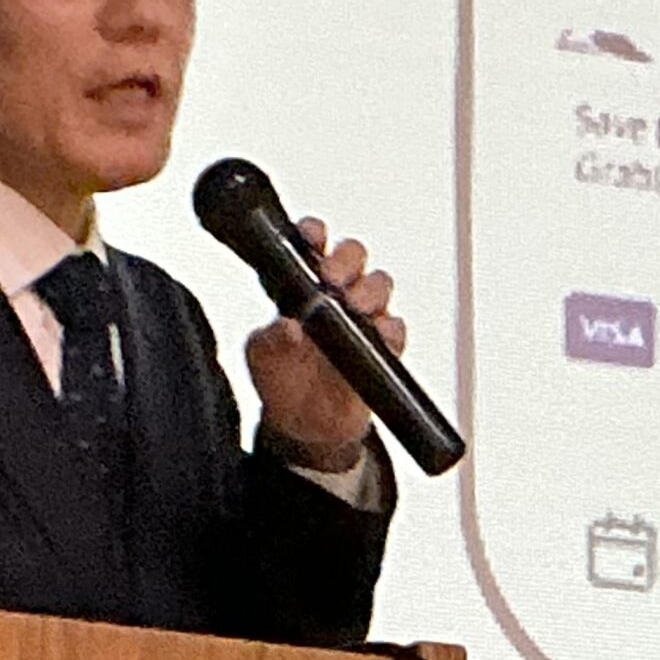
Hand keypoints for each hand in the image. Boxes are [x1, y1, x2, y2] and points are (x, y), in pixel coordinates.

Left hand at [246, 219, 404, 464]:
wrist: (304, 427)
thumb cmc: (281, 378)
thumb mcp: (263, 356)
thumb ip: (272, 339)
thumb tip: (288, 326)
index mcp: (302, 284)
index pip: (312, 244)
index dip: (314, 232)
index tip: (311, 235)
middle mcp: (336, 293)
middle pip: (354, 254)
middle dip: (347, 258)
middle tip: (333, 277)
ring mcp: (362, 318)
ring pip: (379, 284)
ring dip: (369, 291)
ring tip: (354, 307)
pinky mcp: (383, 348)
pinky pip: (396, 329)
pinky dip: (389, 329)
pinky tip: (378, 334)